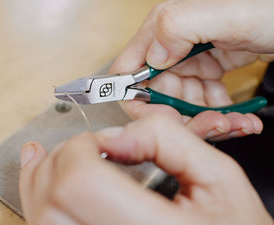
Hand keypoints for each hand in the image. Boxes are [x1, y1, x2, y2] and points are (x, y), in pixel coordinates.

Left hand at [19, 113, 272, 224]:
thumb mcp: (218, 175)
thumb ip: (166, 140)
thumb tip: (115, 135)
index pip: (82, 182)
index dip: (82, 149)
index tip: (101, 141)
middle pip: (52, 200)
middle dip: (61, 158)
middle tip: (82, 146)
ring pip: (41, 217)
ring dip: (42, 177)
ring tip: (48, 156)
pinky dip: (39, 199)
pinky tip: (44, 181)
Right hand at [109, 0, 273, 139]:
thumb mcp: (233, 15)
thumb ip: (180, 26)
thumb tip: (152, 57)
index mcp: (165, 28)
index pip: (128, 72)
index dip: (140, 100)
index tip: (168, 117)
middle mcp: (172, 45)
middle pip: (156, 95)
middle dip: (183, 116)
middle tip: (215, 124)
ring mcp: (190, 59)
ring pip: (181, 104)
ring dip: (207, 119)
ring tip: (236, 121)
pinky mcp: (208, 70)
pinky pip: (202, 102)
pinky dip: (220, 114)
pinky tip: (241, 115)